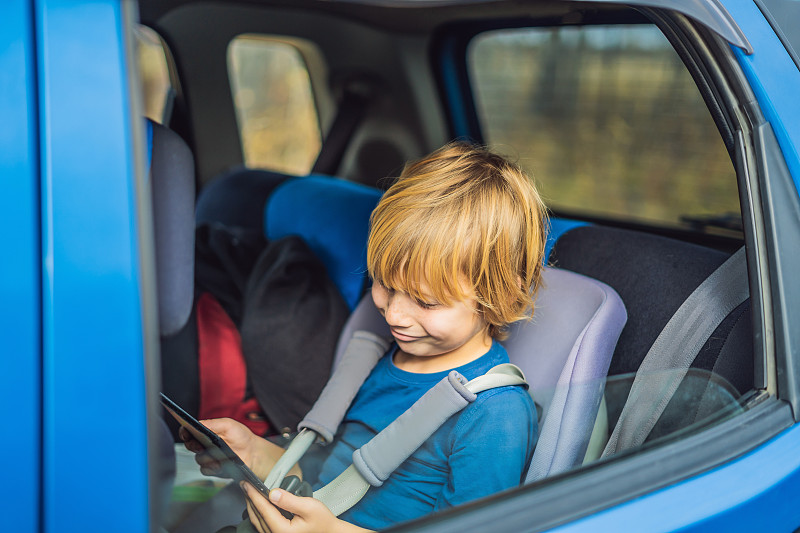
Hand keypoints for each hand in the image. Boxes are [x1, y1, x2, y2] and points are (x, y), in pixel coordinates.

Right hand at [179, 417, 261, 477]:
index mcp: (206, 431)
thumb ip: (212, 423)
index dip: (184, 432)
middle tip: (201, 446)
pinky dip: (212, 467)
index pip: (189, 431)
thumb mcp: (228, 425)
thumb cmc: (241, 437)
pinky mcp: (212, 468)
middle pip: (190, 445)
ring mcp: (208, 457)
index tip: (186, 433)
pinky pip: (205, 469)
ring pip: (198, 458)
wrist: (252, 453)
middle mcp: (204, 444)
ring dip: (207, 457)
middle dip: (194, 445)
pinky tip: (220, 465)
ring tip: (219, 455)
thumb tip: (198, 424)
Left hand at [240, 483, 372, 532]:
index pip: (263, 509)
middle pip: (257, 516)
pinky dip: (259, 513)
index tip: (246, 484)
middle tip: (245, 485)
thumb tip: (272, 493)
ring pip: (258, 521)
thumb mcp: (309, 507)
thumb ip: (289, 500)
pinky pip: (263, 525)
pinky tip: (259, 505)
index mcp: (282, 530)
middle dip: (250, 499)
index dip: (253, 494)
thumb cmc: (322, 521)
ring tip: (250, 493)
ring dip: (253, 506)